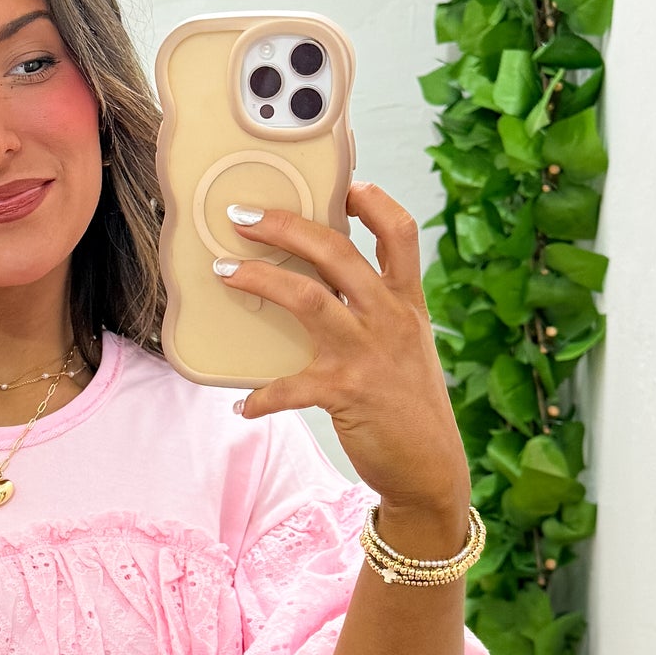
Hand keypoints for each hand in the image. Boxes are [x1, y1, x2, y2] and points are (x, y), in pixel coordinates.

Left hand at [223, 183, 470, 545]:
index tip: (344, 184)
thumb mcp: (407, 346)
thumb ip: (376, 312)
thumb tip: (320, 284)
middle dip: (286, 226)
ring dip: (260, 280)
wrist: (431, 470)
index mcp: (406, 303)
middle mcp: (390, 319)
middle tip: (243, 216)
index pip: (400, 232)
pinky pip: (289, 385)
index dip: (373, 201)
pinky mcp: (346, 392)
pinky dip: (261, 395)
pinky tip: (243, 404)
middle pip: (336, 251)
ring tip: (224, 271)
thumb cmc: (410, 405)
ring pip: (308, 298)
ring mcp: (369, 353)